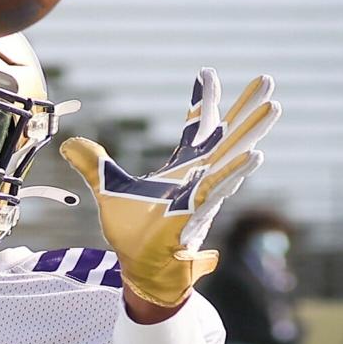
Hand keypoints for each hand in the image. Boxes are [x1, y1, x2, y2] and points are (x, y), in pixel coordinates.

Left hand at [60, 68, 281, 306]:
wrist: (141, 269)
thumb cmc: (133, 236)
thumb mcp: (108, 191)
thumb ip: (94, 166)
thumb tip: (70, 144)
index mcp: (183, 169)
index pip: (196, 129)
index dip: (203, 102)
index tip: (207, 73)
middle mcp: (200, 176)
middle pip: (228, 134)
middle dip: (246, 107)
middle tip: (266, 79)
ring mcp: (204, 192)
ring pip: (234, 156)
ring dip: (252, 131)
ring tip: (273, 105)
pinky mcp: (200, 211)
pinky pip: (222, 187)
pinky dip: (238, 170)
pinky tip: (255, 153)